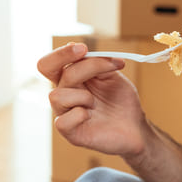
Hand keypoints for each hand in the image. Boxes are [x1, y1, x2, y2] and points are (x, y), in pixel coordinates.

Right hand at [37, 42, 147, 156]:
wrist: (135, 125)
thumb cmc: (121, 100)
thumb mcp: (111, 75)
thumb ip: (95, 62)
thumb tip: (77, 48)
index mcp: (70, 78)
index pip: (51, 62)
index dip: (61, 52)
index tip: (83, 48)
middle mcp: (63, 93)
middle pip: (46, 68)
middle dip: (64, 57)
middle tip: (84, 52)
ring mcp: (65, 113)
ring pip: (57, 95)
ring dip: (82, 94)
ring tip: (96, 102)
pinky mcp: (71, 133)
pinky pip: (62, 122)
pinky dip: (79, 115)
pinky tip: (90, 115)